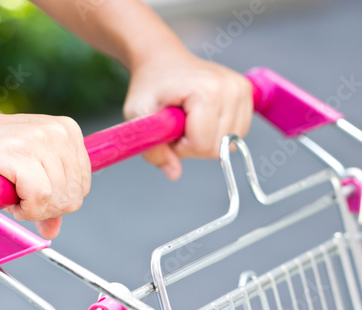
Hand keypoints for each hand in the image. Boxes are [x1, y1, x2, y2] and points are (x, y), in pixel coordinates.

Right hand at [0, 109, 90, 238]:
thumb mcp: (26, 172)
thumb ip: (45, 199)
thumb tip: (53, 230)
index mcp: (68, 132)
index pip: (82, 187)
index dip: (55, 200)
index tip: (30, 191)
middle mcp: (59, 133)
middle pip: (73, 197)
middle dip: (45, 208)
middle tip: (17, 194)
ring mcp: (41, 140)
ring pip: (58, 200)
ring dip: (32, 208)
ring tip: (9, 189)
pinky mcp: (20, 153)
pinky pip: (40, 198)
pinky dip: (24, 208)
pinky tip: (7, 196)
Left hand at [123, 50, 252, 180]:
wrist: (162, 60)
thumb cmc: (149, 86)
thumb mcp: (138, 115)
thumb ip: (152, 148)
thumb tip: (173, 173)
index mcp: (207, 91)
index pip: (203, 145)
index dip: (181, 147)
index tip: (169, 130)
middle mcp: (231, 88)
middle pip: (218, 148)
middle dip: (193, 145)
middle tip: (177, 125)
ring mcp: (242, 89)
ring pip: (230, 144)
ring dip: (206, 140)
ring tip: (189, 120)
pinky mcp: (247, 93)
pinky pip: (238, 134)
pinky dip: (218, 133)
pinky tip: (203, 117)